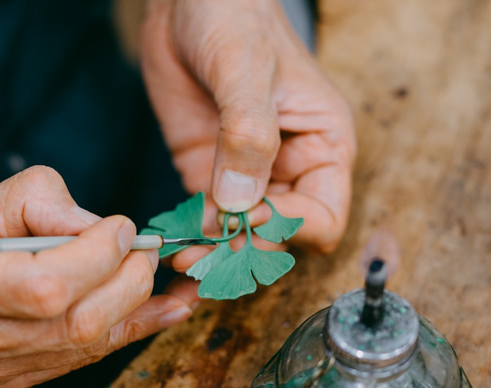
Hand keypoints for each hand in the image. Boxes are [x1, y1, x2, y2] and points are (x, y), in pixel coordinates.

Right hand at [0, 166, 192, 387]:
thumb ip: (38, 201)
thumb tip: (100, 226)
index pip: (48, 285)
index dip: (99, 254)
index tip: (121, 226)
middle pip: (78, 323)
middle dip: (129, 282)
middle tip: (142, 250)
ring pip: (84, 349)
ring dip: (137, 310)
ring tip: (165, 282)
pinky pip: (75, 363)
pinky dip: (122, 333)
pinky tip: (157, 314)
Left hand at [141, 0, 355, 254]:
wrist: (188, 3)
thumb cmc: (234, 17)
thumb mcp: (246, 68)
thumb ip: (248, 134)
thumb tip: (239, 204)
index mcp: (322, 146)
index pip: (322, 217)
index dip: (286, 227)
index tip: (244, 215)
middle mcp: (289, 169)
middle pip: (278, 237)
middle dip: (242, 250)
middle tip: (199, 255)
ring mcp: (247, 176)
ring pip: (241, 236)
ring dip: (213, 253)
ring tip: (181, 254)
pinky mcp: (210, 175)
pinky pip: (207, 219)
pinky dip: (191, 236)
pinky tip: (171, 241)